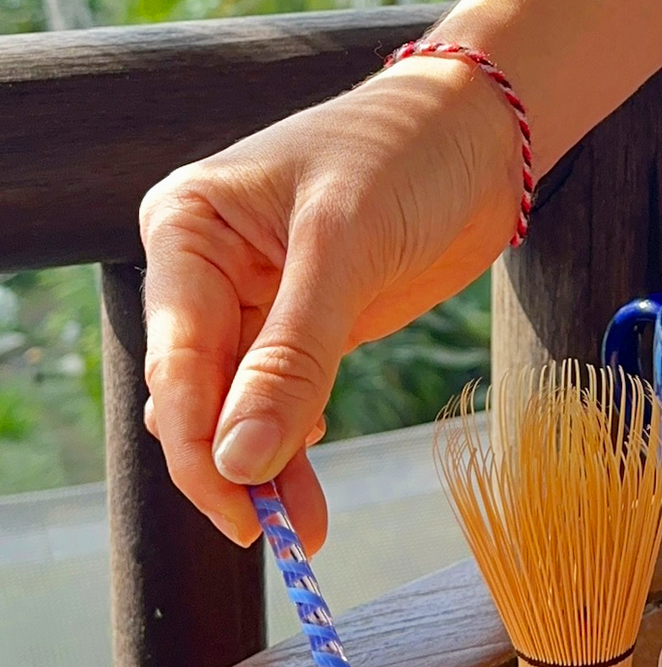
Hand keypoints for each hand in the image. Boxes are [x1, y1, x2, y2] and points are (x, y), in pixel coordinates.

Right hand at [140, 59, 523, 551]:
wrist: (481, 135)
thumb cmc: (404, 154)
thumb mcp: (344, 246)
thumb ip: (292, 354)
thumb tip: (238, 459)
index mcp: (185, 228)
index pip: (174, 357)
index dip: (198, 442)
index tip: (238, 508)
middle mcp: (206, 270)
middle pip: (198, 392)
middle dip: (233, 464)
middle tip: (280, 531)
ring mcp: (255, 304)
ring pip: (242, 409)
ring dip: (267, 469)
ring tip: (307, 530)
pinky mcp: (307, 330)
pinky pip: (286, 403)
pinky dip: (295, 447)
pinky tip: (307, 484)